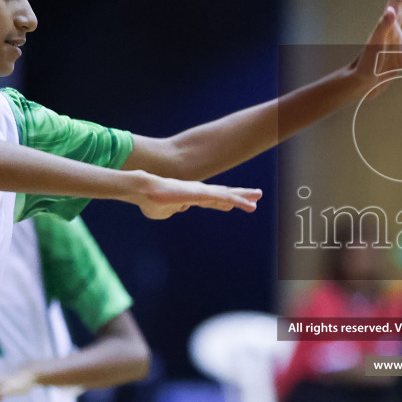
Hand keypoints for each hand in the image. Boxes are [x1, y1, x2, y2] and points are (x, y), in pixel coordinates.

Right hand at [131, 174, 260, 219]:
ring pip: (226, 194)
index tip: (232, 204)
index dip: (223, 202)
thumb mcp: (162, 212)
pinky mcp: (201, 193)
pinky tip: (246, 203)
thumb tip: (181, 207)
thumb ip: (173, 209)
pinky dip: (236, 200)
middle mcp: (199, 192)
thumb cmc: (149, 201)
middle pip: (223, 194)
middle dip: (239, 196)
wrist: (143, 190)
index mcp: (190, 197)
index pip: (211, 200)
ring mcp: (200, 191)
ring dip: (242, 197)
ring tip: (257, 198)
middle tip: (256, 196)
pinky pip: (223, 197)